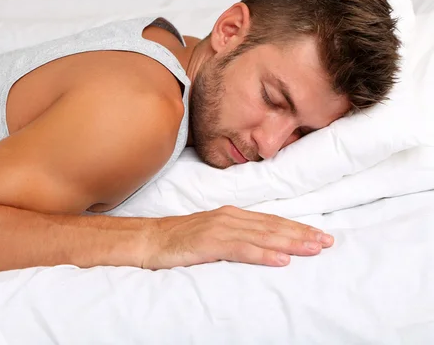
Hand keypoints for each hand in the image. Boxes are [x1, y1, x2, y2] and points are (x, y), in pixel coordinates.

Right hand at [143, 206, 333, 269]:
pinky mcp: (209, 243)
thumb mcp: (211, 235)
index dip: (296, 228)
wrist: (149, 240)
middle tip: (328, 242)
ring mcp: (219, 229)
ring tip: (314, 248)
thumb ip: (234, 238)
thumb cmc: (179, 240)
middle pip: (272, 226)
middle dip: (301, 234)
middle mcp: (229, 218)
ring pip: (262, 235)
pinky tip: (281, 260)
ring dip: (290, 242)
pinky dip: (263, 254)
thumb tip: (260, 248)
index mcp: (231, 216)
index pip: (270, 221)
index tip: (319, 235)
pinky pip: (241, 249)